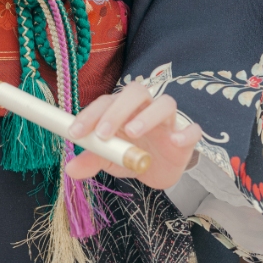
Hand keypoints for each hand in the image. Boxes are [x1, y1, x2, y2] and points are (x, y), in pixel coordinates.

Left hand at [66, 79, 201, 189]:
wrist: (160, 169)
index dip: (89, 115)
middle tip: (103, 134)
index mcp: (122, 110)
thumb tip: (69, 169)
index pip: (105, 102)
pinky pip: (193, 129)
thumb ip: (92, 159)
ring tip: (132, 133)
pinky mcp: (188, 137)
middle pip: (135, 92)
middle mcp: (145, 108)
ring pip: (165, 103)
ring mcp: (168, 121)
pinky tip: (175, 141)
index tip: (74, 134)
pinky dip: (186, 132)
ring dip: (147, 116)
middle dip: (117, 111)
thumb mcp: (110, 159)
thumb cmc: (131, 155)